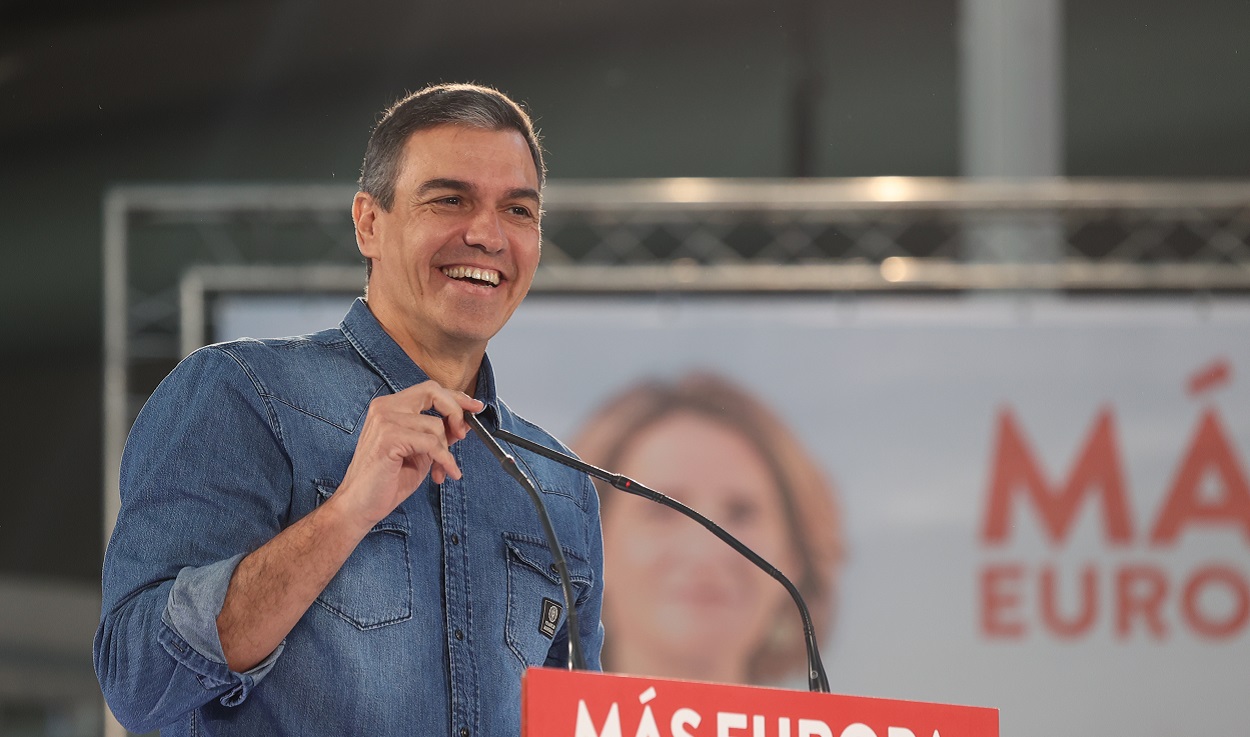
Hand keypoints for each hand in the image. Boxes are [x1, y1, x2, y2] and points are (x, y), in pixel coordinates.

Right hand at [331, 381, 483, 531]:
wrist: (360, 505)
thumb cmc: (387, 480)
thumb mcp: (422, 453)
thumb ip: (439, 434)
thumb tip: (463, 422)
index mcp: (390, 407)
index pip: (429, 390)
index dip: (456, 397)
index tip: (475, 407)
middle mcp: (384, 407)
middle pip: (433, 392)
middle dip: (456, 411)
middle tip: (464, 434)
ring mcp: (384, 420)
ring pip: (435, 425)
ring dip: (445, 451)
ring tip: (441, 469)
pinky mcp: (389, 437)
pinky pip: (431, 443)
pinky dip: (444, 460)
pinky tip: (444, 473)